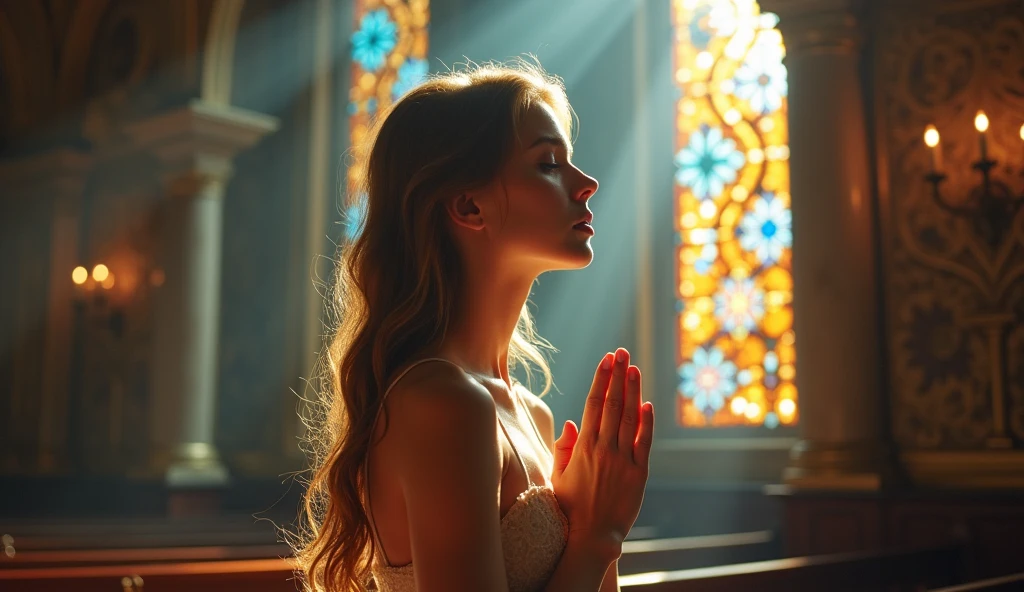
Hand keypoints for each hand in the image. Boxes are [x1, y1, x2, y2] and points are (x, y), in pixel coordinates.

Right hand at [550, 348, 654, 561]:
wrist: (592, 535)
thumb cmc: (570, 506)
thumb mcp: (557, 475)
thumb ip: (563, 448)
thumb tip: (571, 422)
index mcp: (582, 446)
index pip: (593, 403)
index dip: (601, 379)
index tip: (606, 360)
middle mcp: (603, 448)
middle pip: (612, 403)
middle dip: (618, 375)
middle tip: (622, 352)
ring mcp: (622, 459)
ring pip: (629, 417)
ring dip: (633, 390)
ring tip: (634, 368)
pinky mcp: (639, 473)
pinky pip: (644, 441)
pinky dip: (646, 421)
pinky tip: (648, 404)